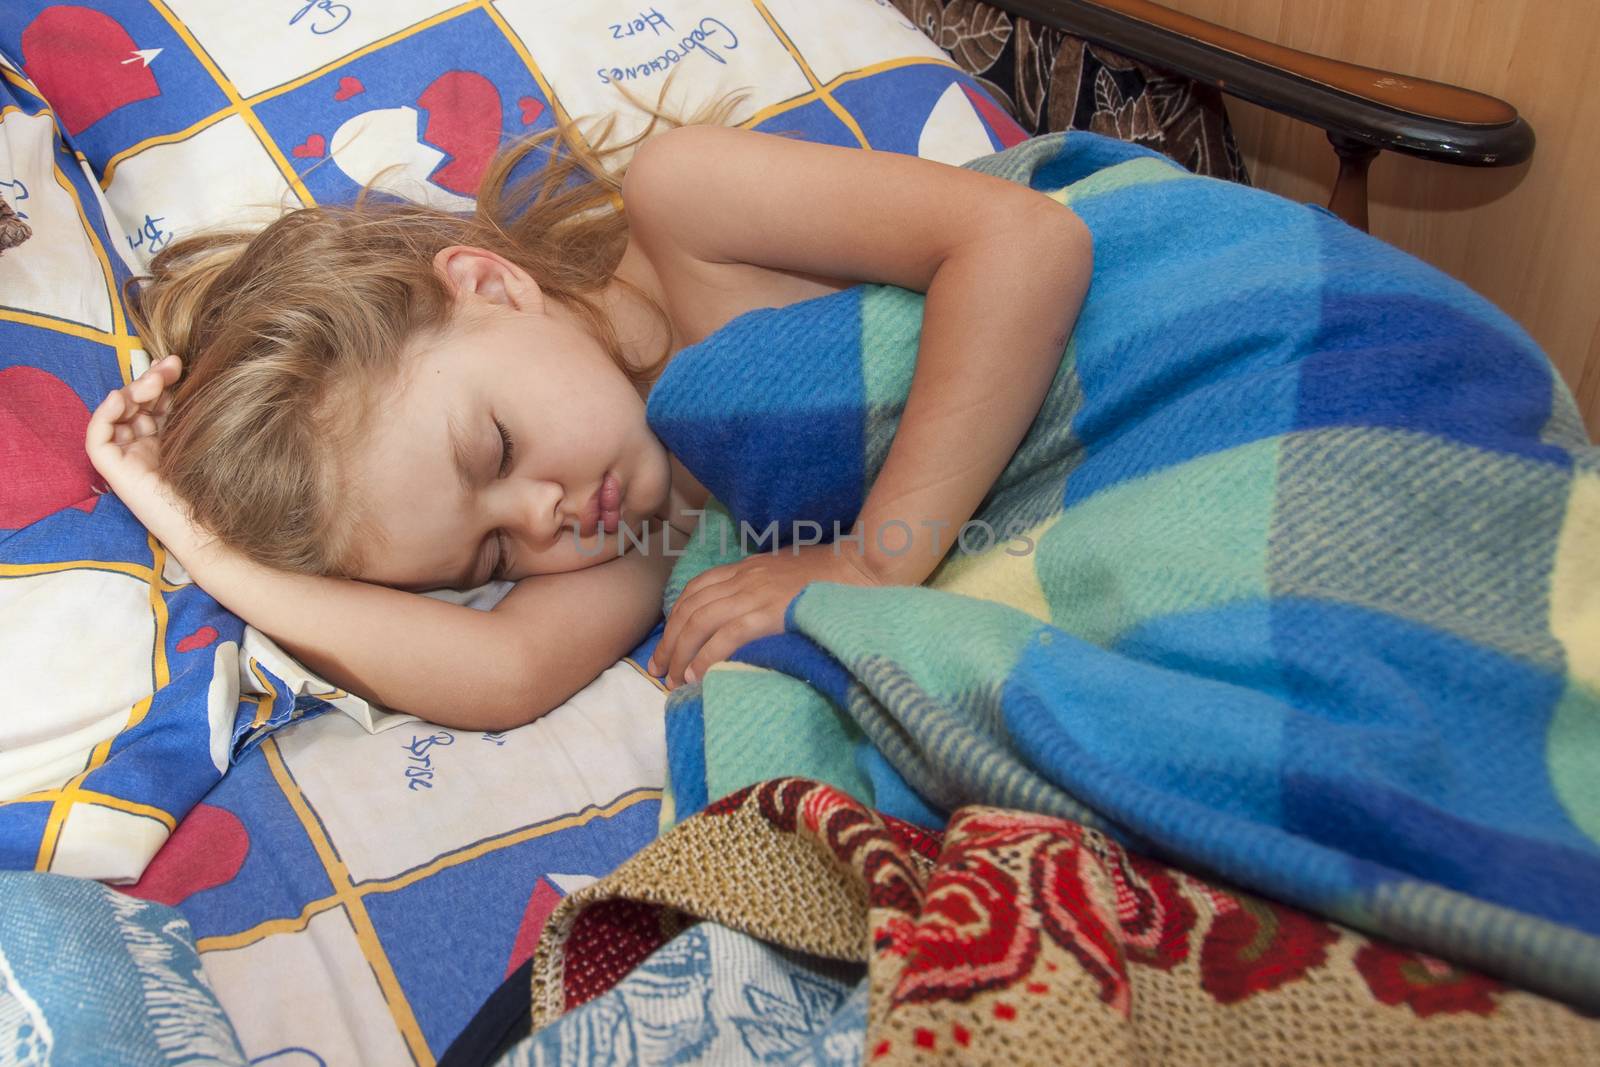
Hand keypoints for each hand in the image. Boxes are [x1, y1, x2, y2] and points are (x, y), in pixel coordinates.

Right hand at [85, 355, 205, 556]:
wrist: (210, 528)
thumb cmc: (217, 484)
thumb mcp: (204, 436)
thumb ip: (195, 411)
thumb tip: (190, 373)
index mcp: (167, 440)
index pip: (155, 402)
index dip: (162, 380)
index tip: (178, 364)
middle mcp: (144, 447)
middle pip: (136, 404)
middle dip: (149, 380)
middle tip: (170, 367)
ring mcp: (128, 458)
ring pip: (117, 414)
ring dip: (132, 391)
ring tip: (155, 382)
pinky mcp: (114, 471)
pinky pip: (97, 438)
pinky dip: (104, 414)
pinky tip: (122, 398)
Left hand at [646, 540, 881, 688]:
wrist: (862, 566)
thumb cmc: (832, 575)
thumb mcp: (786, 574)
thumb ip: (763, 590)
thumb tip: (745, 620)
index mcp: (747, 568)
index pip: (696, 590)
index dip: (674, 618)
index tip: (667, 643)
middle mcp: (744, 578)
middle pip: (690, 608)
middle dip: (669, 641)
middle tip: (658, 669)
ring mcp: (756, 594)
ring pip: (700, 622)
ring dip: (681, 653)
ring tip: (673, 680)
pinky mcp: (770, 613)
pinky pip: (727, 636)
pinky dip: (706, 657)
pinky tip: (698, 675)